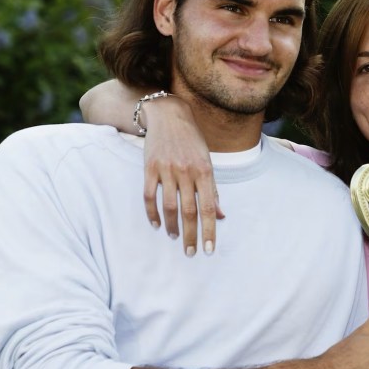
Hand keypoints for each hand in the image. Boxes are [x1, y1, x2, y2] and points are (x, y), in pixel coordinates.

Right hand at [141, 95, 224, 255]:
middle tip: (190, 253)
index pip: (208, 207)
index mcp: (205, 171)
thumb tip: (220, 216)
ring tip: (175, 238)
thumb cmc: (192, 141)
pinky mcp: (149, 168)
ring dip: (172, 226)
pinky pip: (149, 196)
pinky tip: (156, 225)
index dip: (209, 230)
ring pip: (168, 206)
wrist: (169, 115)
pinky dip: (152, 213)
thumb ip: (212, 189)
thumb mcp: (207, 161)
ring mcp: (167, 170)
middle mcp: (186, 171)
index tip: (208, 249)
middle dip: (191, 235)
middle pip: (189, 211)